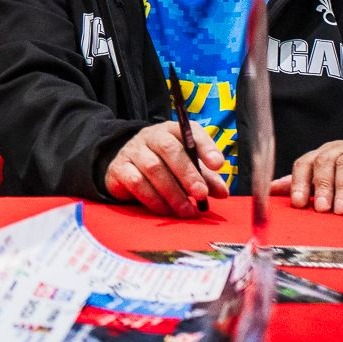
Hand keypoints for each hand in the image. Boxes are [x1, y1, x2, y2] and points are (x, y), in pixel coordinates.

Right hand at [104, 121, 228, 217]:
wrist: (126, 168)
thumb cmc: (164, 166)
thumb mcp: (187, 168)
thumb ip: (205, 178)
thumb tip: (222, 192)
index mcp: (172, 131)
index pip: (190, 131)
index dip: (205, 146)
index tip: (218, 164)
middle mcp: (151, 136)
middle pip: (170, 149)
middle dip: (188, 173)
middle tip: (201, 194)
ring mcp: (133, 150)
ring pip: (153, 168)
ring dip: (173, 193)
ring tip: (187, 211)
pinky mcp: (120, 168)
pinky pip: (137, 183)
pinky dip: (154, 199)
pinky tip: (166, 210)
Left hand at [270, 138, 342, 213]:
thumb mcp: (330, 178)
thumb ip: (304, 183)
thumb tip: (270, 189)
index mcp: (323, 154)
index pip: (304, 164)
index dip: (299, 182)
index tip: (299, 204)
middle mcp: (339, 148)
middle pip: (325, 163)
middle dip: (322, 187)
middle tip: (323, 210)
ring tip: (342, 209)